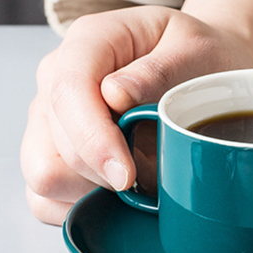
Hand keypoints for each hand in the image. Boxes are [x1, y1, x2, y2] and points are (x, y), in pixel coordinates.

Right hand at [21, 0, 252, 223]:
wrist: (207, 64)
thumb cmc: (206, 52)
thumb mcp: (198, 47)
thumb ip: (161, 71)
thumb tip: (116, 99)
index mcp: (88, 47)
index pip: (68, 96)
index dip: (92, 139)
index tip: (127, 173)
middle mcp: (60, 85)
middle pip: (49, 148)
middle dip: (100, 174)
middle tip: (153, 178)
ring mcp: (56, 122)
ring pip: (45, 177)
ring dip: (94, 193)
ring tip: (145, 180)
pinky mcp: (65, 152)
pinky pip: (55, 195)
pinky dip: (86, 205)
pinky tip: (124, 193)